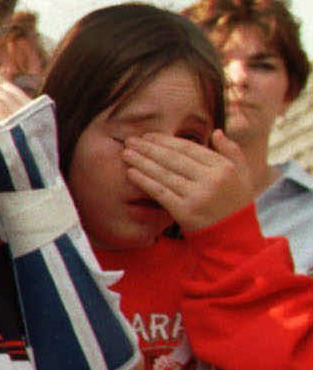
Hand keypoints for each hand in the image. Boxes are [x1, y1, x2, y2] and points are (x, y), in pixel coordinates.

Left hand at [124, 130, 256, 233]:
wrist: (232, 236)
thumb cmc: (235, 203)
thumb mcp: (243, 175)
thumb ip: (232, 151)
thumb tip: (216, 133)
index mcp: (224, 167)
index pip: (189, 149)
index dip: (166, 141)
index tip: (148, 136)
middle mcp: (211, 179)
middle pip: (173, 159)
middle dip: (149, 148)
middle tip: (130, 140)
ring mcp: (197, 196)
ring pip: (164, 174)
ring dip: (142, 162)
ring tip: (126, 154)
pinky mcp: (184, 211)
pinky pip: (160, 192)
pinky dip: (144, 181)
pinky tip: (131, 173)